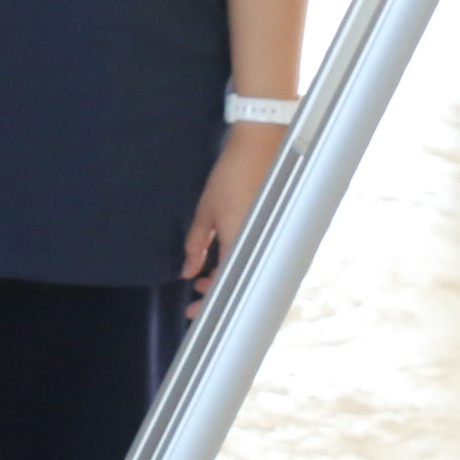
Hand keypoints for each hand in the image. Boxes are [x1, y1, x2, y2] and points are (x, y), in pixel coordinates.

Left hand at [182, 117, 285, 305]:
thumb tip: (187, 271)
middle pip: (238, 282)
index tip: (192, 312)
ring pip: (247, 270)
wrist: (260, 147)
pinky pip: (254, 255)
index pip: (224, 283)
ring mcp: (267, 236)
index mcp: (240, 241)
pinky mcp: (271, 229)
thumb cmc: (232, 175)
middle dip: (216, 292)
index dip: (207, 301)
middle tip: (197, 293)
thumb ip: (196, 244)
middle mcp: (258, 243)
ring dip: (226, 278)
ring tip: (205, 275)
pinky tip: (222, 259)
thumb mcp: (207, 210)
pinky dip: (237, 263)